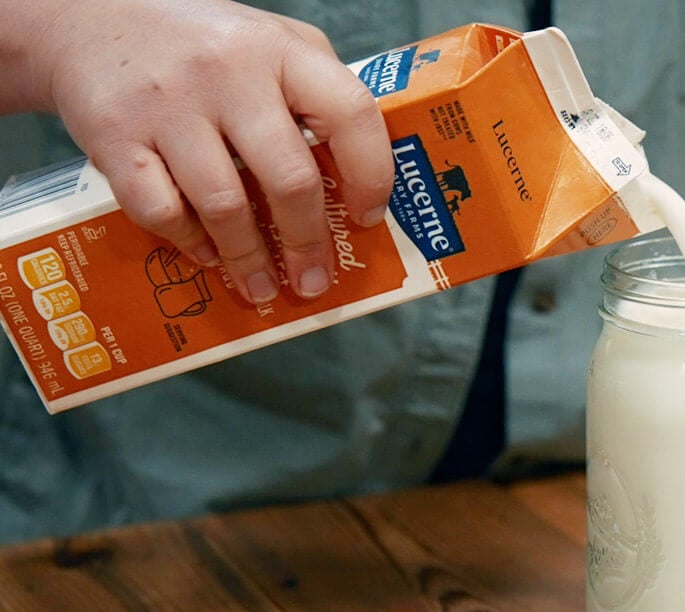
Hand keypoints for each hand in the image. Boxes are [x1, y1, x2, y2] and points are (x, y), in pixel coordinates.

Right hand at [20, 0, 392, 303]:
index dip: (371, 174)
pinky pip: (160, 210)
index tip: (368, 216)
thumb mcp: (272, 41)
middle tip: (314, 278)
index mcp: (280, 50)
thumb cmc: (201, 42)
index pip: (349, 114)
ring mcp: (168, 105)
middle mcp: (227, 74)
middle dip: (308, 241)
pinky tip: (205, 253)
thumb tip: (362, 177)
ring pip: (224, 205)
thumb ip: (317, 92)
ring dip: (248, 258)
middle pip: (288, 177)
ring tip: (262, 287)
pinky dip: (187, 241)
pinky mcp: (114, 134)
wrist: (88, 16)